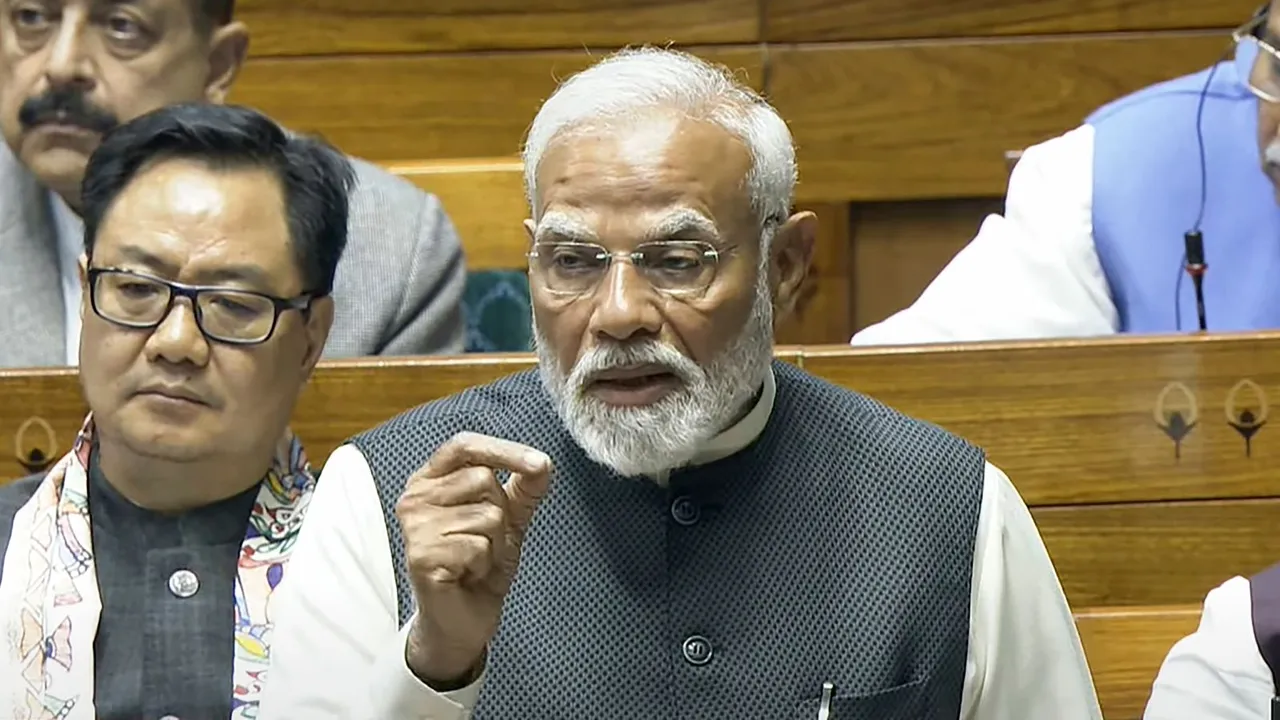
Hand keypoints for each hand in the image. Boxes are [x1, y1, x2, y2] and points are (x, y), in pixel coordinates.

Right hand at [395, 431, 552, 686]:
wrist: (465, 618)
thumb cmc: (480, 564)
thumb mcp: (509, 518)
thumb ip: (525, 487)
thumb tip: (542, 462)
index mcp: (430, 479)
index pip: (464, 446)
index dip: (502, 450)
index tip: (539, 462)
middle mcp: (415, 497)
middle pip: (483, 479)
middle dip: (500, 515)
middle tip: (485, 542)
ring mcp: (414, 526)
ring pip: (486, 514)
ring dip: (495, 544)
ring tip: (476, 560)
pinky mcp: (421, 555)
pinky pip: (478, 545)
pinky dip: (484, 563)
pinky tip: (468, 574)